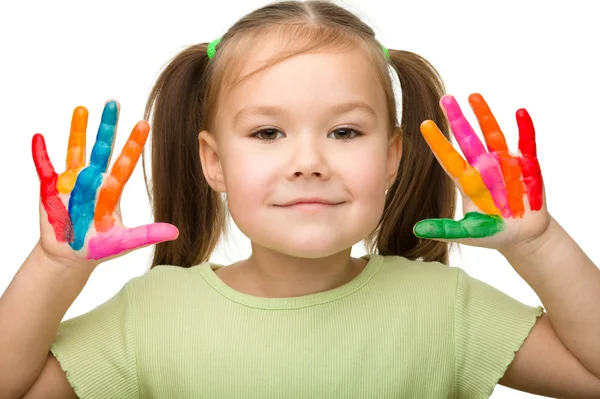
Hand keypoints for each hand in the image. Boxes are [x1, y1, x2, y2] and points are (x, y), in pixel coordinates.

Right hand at [32, 100, 177, 268]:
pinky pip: (44, 168)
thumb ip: (146, 235)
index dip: (134, 145)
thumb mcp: (123, 242)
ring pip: (75, 152)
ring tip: (82, 108)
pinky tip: (39, 138)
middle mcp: (93, 180)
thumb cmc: (98, 247)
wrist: (69, 255)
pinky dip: (40, 154)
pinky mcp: (50, 190)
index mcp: (111, 189)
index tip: (145, 124)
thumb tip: (176, 232)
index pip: (125, 163)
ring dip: (78, 131)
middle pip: (102, 149)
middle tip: (114, 103)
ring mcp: (71, 182)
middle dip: (108, 127)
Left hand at [414, 93, 549, 252]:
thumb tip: (416, 229)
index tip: (424, 124)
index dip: (438, 142)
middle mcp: (484, 167)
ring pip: (493, 135)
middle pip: (468, 140)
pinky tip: (519, 113)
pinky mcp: (528, 166)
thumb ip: (445, 229)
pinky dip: (524, 129)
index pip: (448, 159)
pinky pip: (526, 144)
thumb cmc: (493, 233)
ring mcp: (505, 164)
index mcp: (467, 181)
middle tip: (444, 99)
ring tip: (473, 95)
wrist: (524, 236)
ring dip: (484, 116)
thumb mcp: (468, 233)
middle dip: (457, 120)